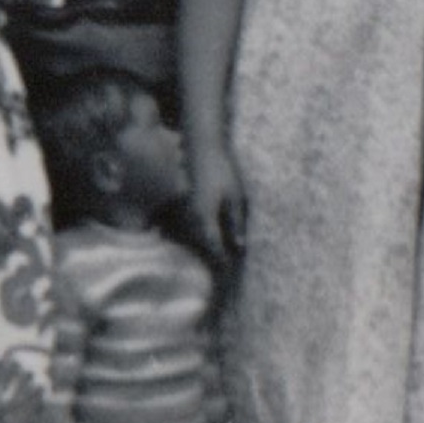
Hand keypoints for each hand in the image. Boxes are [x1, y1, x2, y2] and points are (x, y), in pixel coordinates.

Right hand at [187, 139, 245, 261]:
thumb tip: (239, 247)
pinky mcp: (184, 203)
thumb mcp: (236, 197)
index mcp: (205, 217)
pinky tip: (202, 238)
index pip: (213, 247)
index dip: (221, 261)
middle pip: (201, 245)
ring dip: (203, 247)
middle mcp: (192, 217)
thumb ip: (236, 223)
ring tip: (212, 259)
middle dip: (211, 257)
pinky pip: (188, 225)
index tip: (228, 273)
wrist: (203, 148)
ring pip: (193, 236)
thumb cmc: (223, 171)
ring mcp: (186, 210)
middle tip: (222, 275)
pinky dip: (195, 234)